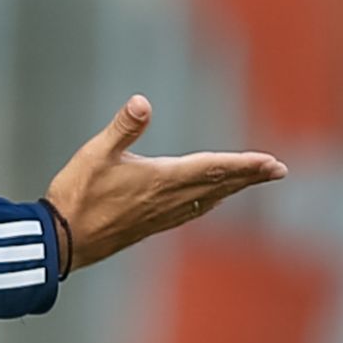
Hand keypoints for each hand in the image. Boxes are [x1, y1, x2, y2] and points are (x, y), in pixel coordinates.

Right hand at [42, 95, 286, 274]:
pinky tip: (209, 201)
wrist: (63, 240)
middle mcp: (168, 199)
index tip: (272, 163)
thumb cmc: (77, 195)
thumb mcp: (95, 154)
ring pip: (207, 199)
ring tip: (252, 181)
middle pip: (218, 185)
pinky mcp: (150, 225)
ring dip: (232, 188)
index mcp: (160, 179)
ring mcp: (161, 215)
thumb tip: (142, 102)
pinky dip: (210, 201)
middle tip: (279, 170)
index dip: (245, 165)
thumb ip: (122, 128)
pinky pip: (191, 211)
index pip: (212, 168)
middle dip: (249, 176)